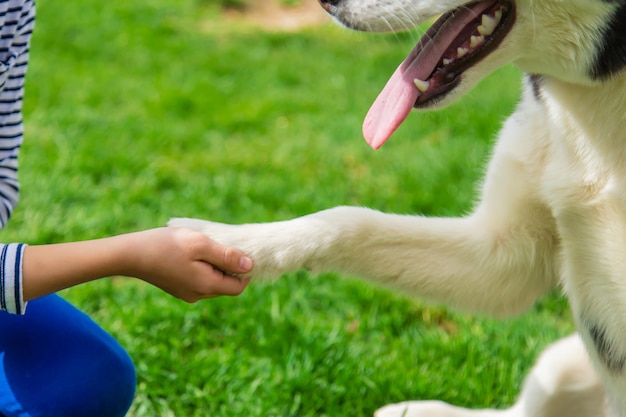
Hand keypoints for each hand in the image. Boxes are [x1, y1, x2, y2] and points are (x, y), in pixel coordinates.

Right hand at [22, 227, 253, 301]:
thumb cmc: (166, 245)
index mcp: (206, 286)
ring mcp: (186, 293)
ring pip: (213, 283)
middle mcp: (198, 295)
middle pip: (227, 286)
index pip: (239, 287)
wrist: (129, 254)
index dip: (245, 271)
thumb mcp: (200, 244)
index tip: (239, 251)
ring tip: (204, 246)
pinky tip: (192, 252)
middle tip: (221, 245)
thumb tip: (249, 266)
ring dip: (216, 266)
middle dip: (230, 268)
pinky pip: (200, 280)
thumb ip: (227, 256)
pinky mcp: (177, 288)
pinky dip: (203, 268)